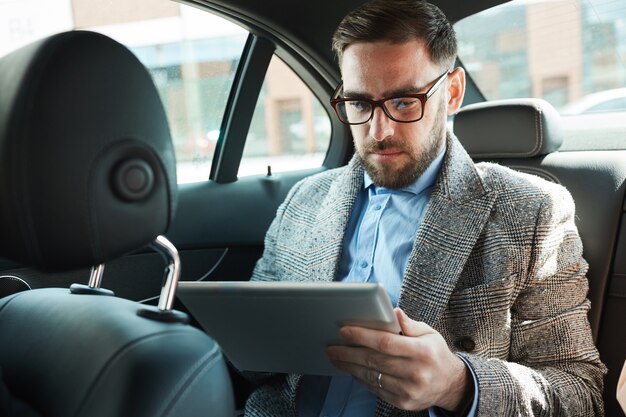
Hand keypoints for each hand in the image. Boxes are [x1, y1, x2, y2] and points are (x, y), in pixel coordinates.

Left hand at [326, 308, 471, 411]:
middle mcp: (416, 373)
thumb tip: (394, 312)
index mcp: (423, 352)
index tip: (344, 331)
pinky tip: (351, 369)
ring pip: (372, 376)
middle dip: (349, 352)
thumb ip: (410, 325)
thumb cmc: (435, 354)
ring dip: (350, 366)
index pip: (386, 342)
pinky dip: (360, 378)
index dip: (362, 336)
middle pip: (374, 360)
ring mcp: (409, 391)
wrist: (450, 385)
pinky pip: (376, 389)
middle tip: (331, 347)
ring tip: (335, 358)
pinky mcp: (403, 402)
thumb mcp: (429, 334)